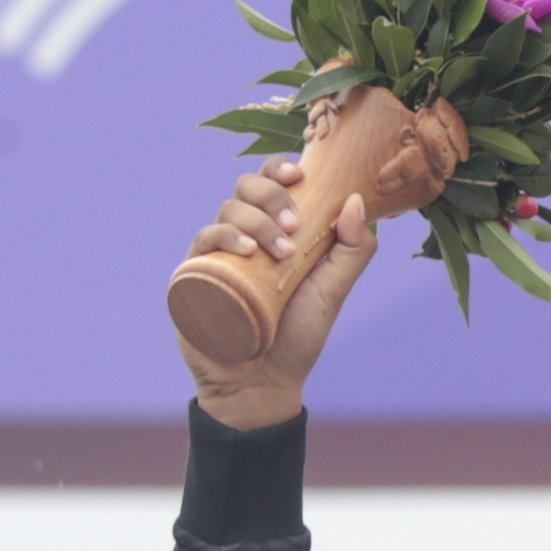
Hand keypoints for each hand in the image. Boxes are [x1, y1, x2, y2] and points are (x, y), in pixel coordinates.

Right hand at [176, 155, 377, 425]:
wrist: (263, 382)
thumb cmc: (297, 335)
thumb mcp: (333, 290)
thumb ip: (353, 250)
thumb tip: (356, 200)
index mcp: (275, 231)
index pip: (271, 184)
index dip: (279, 168)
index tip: (298, 175)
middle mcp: (243, 236)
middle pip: (246, 188)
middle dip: (271, 195)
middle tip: (293, 224)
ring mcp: (217, 253)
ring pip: (227, 211)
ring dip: (256, 221)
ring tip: (280, 252)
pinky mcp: (194, 275)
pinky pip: (203, 240)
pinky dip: (224, 237)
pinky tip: (246, 251)